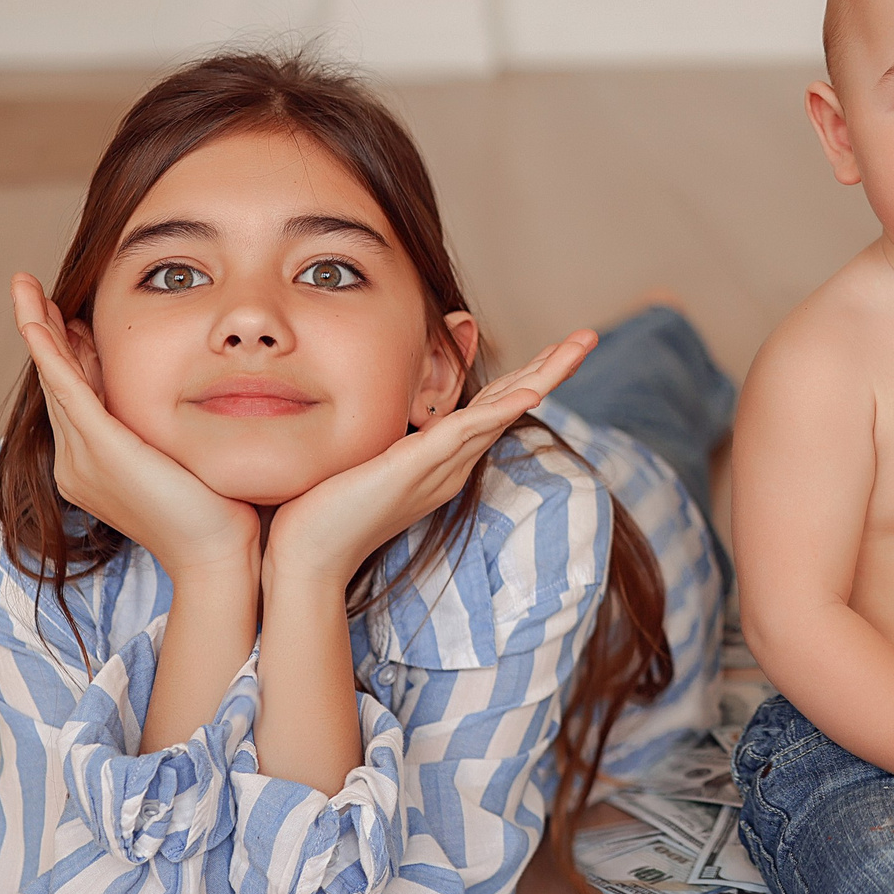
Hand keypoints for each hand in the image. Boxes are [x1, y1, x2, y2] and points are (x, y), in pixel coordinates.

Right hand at [13, 272, 258, 578]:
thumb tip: (183, 391)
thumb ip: (167, 426)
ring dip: (40, 330)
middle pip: (58, 382)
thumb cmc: (218, 514)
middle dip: (46, 332)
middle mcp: (77, 463)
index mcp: (93, 465)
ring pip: (56, 379)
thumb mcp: (182, 457)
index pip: (75, 394)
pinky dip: (52, 353)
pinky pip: (69, 389)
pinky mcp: (103, 451)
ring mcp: (83, 459)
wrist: (219, 557)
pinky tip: (40, 322)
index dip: (69, 351)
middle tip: (32, 289)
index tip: (68, 314)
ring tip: (26, 289)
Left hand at [264, 331, 598, 592]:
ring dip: (545, 377)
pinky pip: (468, 432)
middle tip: (588, 337)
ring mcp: (439, 466)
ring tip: (579, 346)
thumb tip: (374, 408)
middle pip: (512, 404)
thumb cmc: (320, 509)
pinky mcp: (417, 467)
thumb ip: (380, 437)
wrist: (305, 556)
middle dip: (553, 369)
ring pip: (503, 410)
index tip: (553, 349)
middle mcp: (451, 463)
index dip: (526, 376)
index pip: (492, 408)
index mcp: (442, 460)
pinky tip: (530, 392)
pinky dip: (501, 410)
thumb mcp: (360, 457)